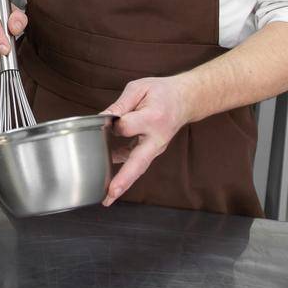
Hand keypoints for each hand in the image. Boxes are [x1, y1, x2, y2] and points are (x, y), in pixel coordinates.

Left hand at [101, 75, 197, 205]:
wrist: (185, 100)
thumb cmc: (161, 92)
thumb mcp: (139, 88)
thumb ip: (121, 104)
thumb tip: (102, 118)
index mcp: (153, 118)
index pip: (126, 126)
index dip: (113, 122)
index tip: (109, 117)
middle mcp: (156, 137)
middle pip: (138, 161)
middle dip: (124, 178)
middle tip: (111, 193)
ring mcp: (156, 147)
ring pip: (138, 168)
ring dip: (123, 184)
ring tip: (107, 199)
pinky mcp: (153, 152)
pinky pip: (137, 164)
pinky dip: (124, 172)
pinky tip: (109, 179)